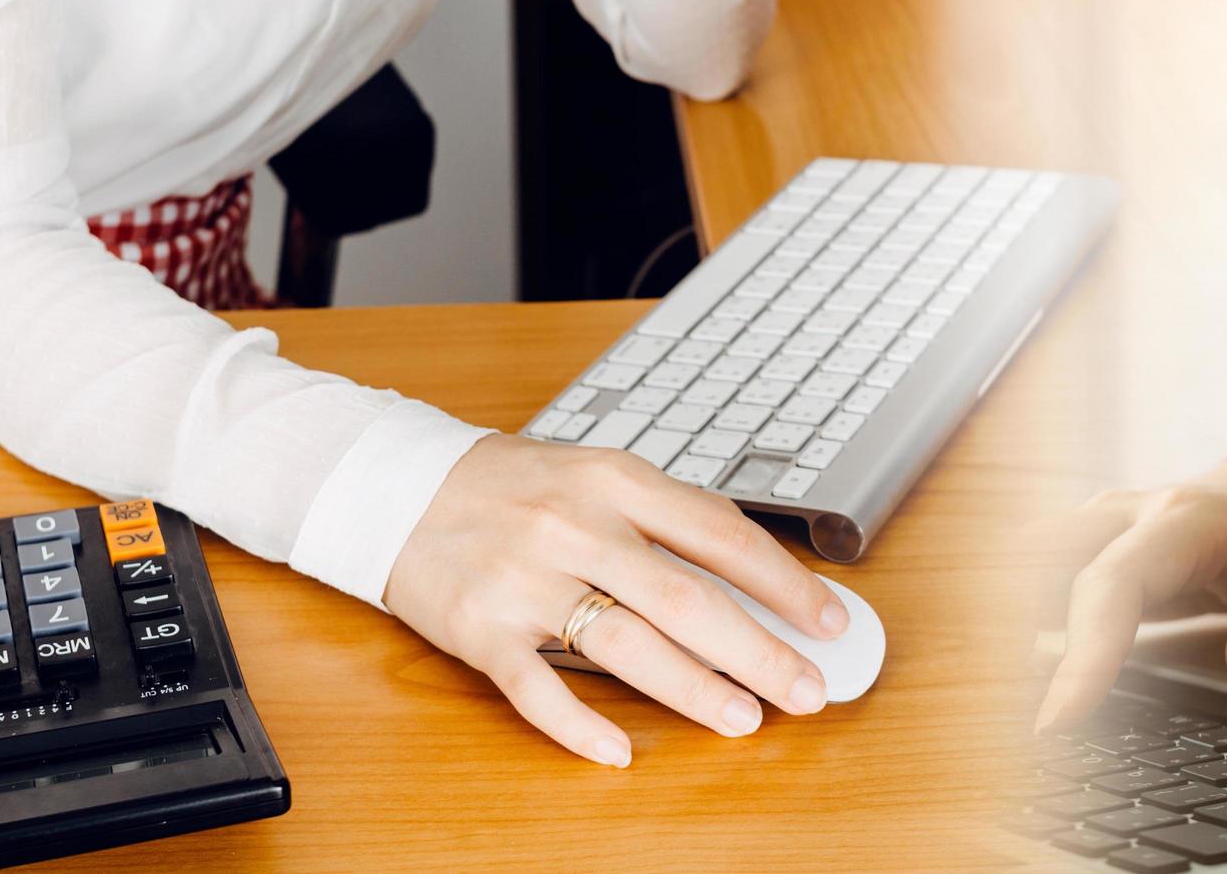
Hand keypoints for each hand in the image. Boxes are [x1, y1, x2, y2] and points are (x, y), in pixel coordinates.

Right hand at [385, 435, 851, 766]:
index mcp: (617, 481)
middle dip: (759, 651)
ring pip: (626, 644)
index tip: (829, 622)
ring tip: (744, 718)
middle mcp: (576, 527)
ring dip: (693, 688)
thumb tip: (759, 573)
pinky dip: (580, 725)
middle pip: (688, 599)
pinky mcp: (481, 628)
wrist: (397, 489)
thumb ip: (670, 518)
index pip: (722, 537)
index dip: (786, 584)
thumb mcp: (598, 476)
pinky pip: (536, 688)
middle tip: (806, 689)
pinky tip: (621, 751)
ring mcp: (527, 579)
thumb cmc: (515, 488)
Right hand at [1030, 444, 1226, 732]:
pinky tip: (1011, 677)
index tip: (1059, 717)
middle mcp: (1129, 515)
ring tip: (998, 703)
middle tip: (1007, 720)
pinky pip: (1038, 578)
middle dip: (1007, 632)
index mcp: (1186, 519)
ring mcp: (1103, 528)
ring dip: (1002, 624)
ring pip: (1024, 565)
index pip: (1115, 584)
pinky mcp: (1094, 550)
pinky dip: (1018, 621)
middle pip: (1040, 565)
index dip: (1083, 652)